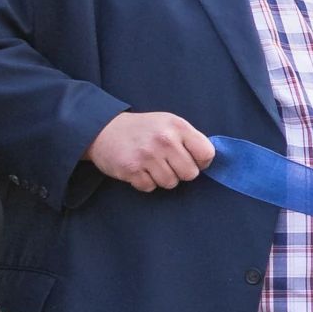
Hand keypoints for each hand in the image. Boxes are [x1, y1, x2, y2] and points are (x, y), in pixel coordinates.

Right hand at [88, 110, 211, 191]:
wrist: (103, 129)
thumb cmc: (143, 129)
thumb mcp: (169, 123)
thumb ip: (189, 139)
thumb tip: (209, 160)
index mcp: (178, 126)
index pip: (207, 153)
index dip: (201, 161)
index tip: (192, 160)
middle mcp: (164, 140)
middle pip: (190, 173)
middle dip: (181, 172)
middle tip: (168, 163)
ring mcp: (147, 155)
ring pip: (171, 183)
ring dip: (162, 178)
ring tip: (151, 165)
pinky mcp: (131, 169)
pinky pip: (150, 187)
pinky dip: (145, 182)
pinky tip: (139, 169)